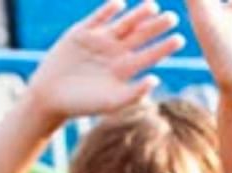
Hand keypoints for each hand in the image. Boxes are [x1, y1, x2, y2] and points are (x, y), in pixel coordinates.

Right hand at [27, 0, 185, 125]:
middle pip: (140, 35)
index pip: (149, 55)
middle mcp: (116, 52)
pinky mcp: (82, 32)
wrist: (51, 96)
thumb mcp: (111, 102)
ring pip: (123, 23)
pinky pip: (98, 18)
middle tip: (172, 18)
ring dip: (138, 15)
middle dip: (156, 26)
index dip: (164, 47)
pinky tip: (120, 5)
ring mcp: (99, 40)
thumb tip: (155, 80)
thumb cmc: (83, 104)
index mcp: (125, 69)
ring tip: (152, 6)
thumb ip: (134, 93)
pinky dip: (108, 10)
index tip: (180, 40)